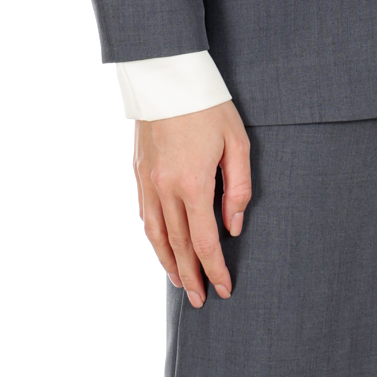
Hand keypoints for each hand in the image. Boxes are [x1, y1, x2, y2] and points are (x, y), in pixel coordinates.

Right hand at [133, 100, 250, 308]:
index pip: (204, 241)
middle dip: (190, 276)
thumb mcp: (236, 143)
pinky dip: (153, 237)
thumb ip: (238, 188)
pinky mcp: (137, 172)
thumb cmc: (208, 106)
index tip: (224, 288)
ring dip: (167, 263)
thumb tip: (233, 226)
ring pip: (155, 235)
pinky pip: (144, 215)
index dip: (215, 269)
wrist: (167, 76)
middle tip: (200, 300)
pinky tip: (162, 246)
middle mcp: (164, 189)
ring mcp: (146, 182)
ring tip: (180, 283)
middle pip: (177, 246)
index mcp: (192, 184)